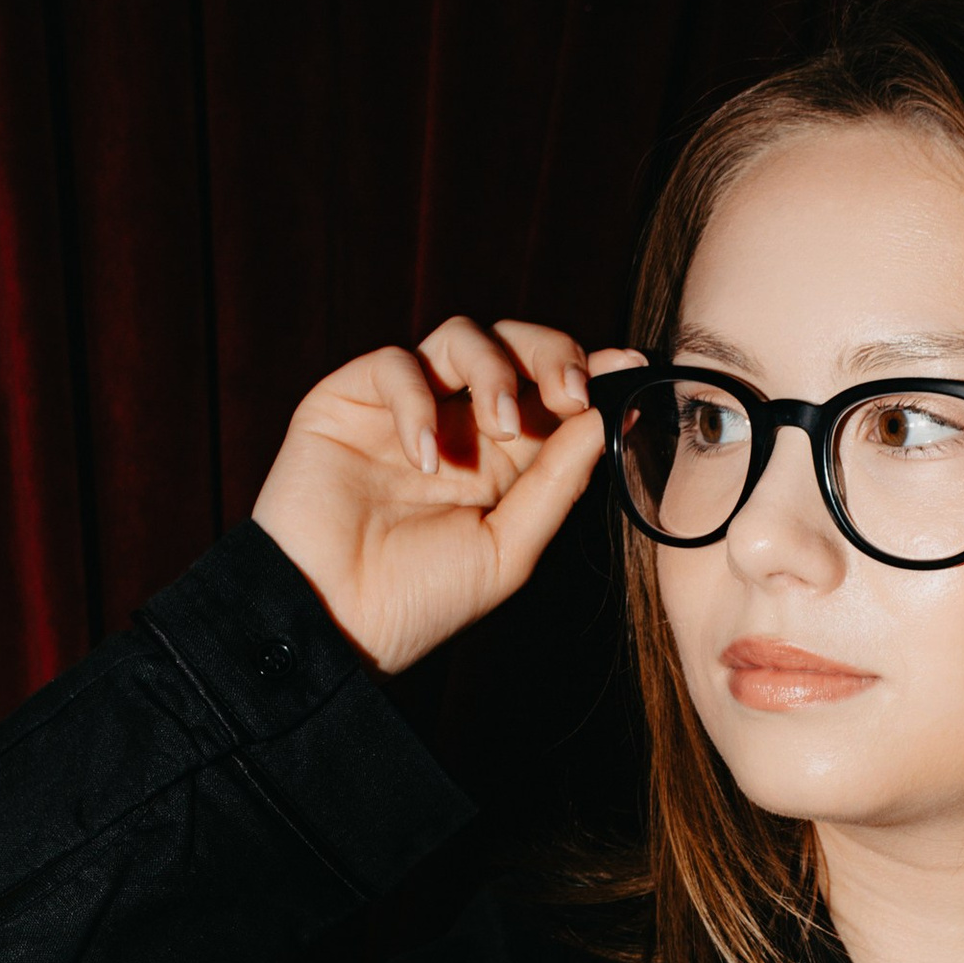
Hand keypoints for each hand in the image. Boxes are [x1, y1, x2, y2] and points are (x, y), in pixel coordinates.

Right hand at [250, 316, 645, 672]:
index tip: (629, 366)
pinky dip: (417, 400)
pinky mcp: (347, 401)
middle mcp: (457, 425)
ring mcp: (403, 409)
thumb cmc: (421, 601)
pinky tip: (425, 460)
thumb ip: (556, 481)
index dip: (589, 370)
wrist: (334, 625)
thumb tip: (606, 415)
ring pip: (459, 337)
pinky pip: (394, 365)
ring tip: (501, 427)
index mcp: (503, 460)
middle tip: (569, 391)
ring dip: (493, 370)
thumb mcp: (509, 548)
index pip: (551, 393)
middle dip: (550, 354)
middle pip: (513, 347)